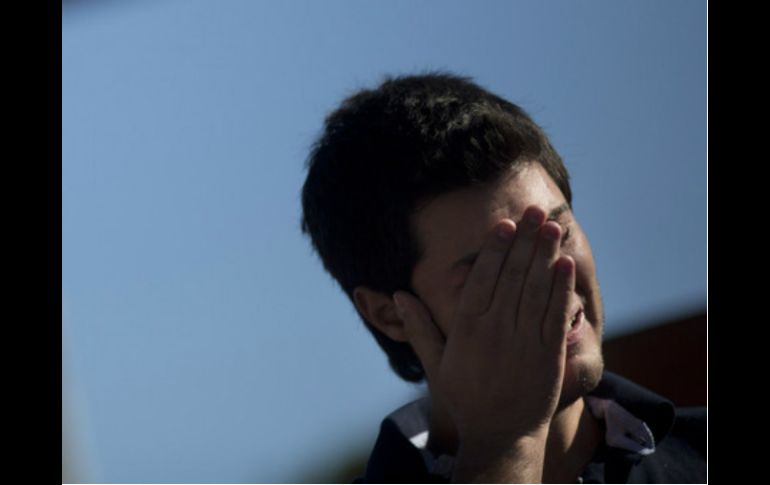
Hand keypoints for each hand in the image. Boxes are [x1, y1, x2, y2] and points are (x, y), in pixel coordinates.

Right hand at [393, 206, 575, 458]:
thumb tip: (398, 295)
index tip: (505, 225)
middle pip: (512, 276)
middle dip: (525, 241)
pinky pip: (556, 315)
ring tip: (552, 227)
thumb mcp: (436, 364)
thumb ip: (419, 328)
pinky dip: (562, 288)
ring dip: (545, 256)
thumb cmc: (466, 398)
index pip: (483, 280)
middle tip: (535, 211)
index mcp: (467, 330)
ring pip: (536, 290)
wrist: (501, 436)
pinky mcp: (548, 354)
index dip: (496, 250)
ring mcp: (524, 342)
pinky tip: (565, 264)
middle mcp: (496, 331)